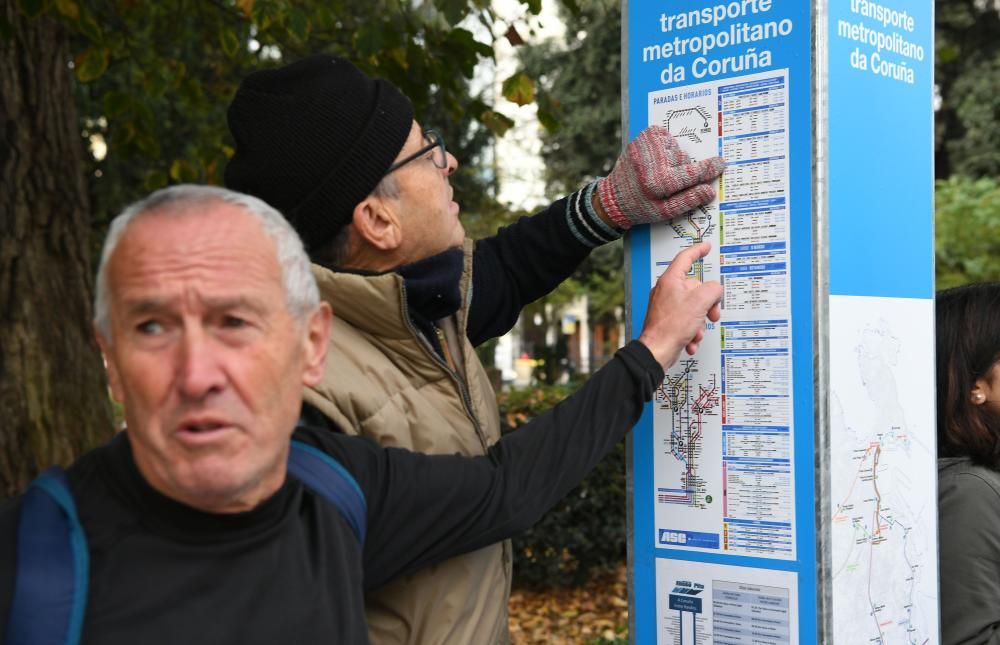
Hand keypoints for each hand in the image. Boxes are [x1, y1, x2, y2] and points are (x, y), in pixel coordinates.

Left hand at [595, 126, 724, 229]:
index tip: (721, 164)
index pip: (693, 173)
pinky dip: (665, 146)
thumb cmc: (641, 207)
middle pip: (685, 159)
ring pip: (676, 148)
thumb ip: (688, 200)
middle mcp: (654, 162)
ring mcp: (647, 147)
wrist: (612, 197)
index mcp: (660, 182)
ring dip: (672, 157)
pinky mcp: (642, 137)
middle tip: (668, 181)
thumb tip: (710, 190)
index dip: (709, 169)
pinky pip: (666, 136)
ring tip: (658, 170)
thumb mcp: (665, 211)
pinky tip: (656, 158)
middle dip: (682, 169)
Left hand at [638, 242, 721, 368]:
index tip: (705, 247)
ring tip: (696, 332)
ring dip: (700, 322)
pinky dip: (692, 332)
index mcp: (671, 280)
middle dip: (708, 304)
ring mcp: (666, 306)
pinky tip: (690, 341)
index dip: (698, 251)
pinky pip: (687, 321)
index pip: (685, 258)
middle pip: (696, 288)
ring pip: (694, 308)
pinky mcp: (668, 321)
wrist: (657, 351)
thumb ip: (713, 289)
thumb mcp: (700, 302)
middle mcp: (667, 291)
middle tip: (712, 314)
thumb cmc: (671, 327)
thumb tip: (715, 290)